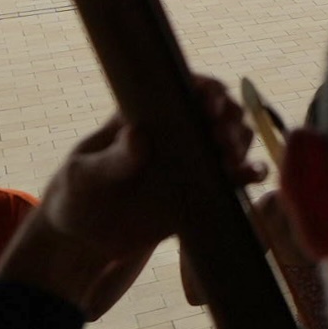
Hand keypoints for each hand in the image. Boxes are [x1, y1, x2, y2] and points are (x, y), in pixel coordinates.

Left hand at [5, 79, 260, 308]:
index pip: (183, 88)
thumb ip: (111, 159)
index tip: (209, 101)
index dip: (205, 88)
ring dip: (241, 142)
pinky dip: (250, 173)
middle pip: (218, 111)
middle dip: (229, 117)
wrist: (84, 240)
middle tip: (221, 136)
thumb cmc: (76, 196)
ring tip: (230, 158)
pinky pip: (235, 177)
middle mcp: (175, 133)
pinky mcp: (202, 191)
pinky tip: (250, 175)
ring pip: (233, 139)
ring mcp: (191, 161)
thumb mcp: (84, 177)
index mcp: (145, 116)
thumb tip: (139, 135)